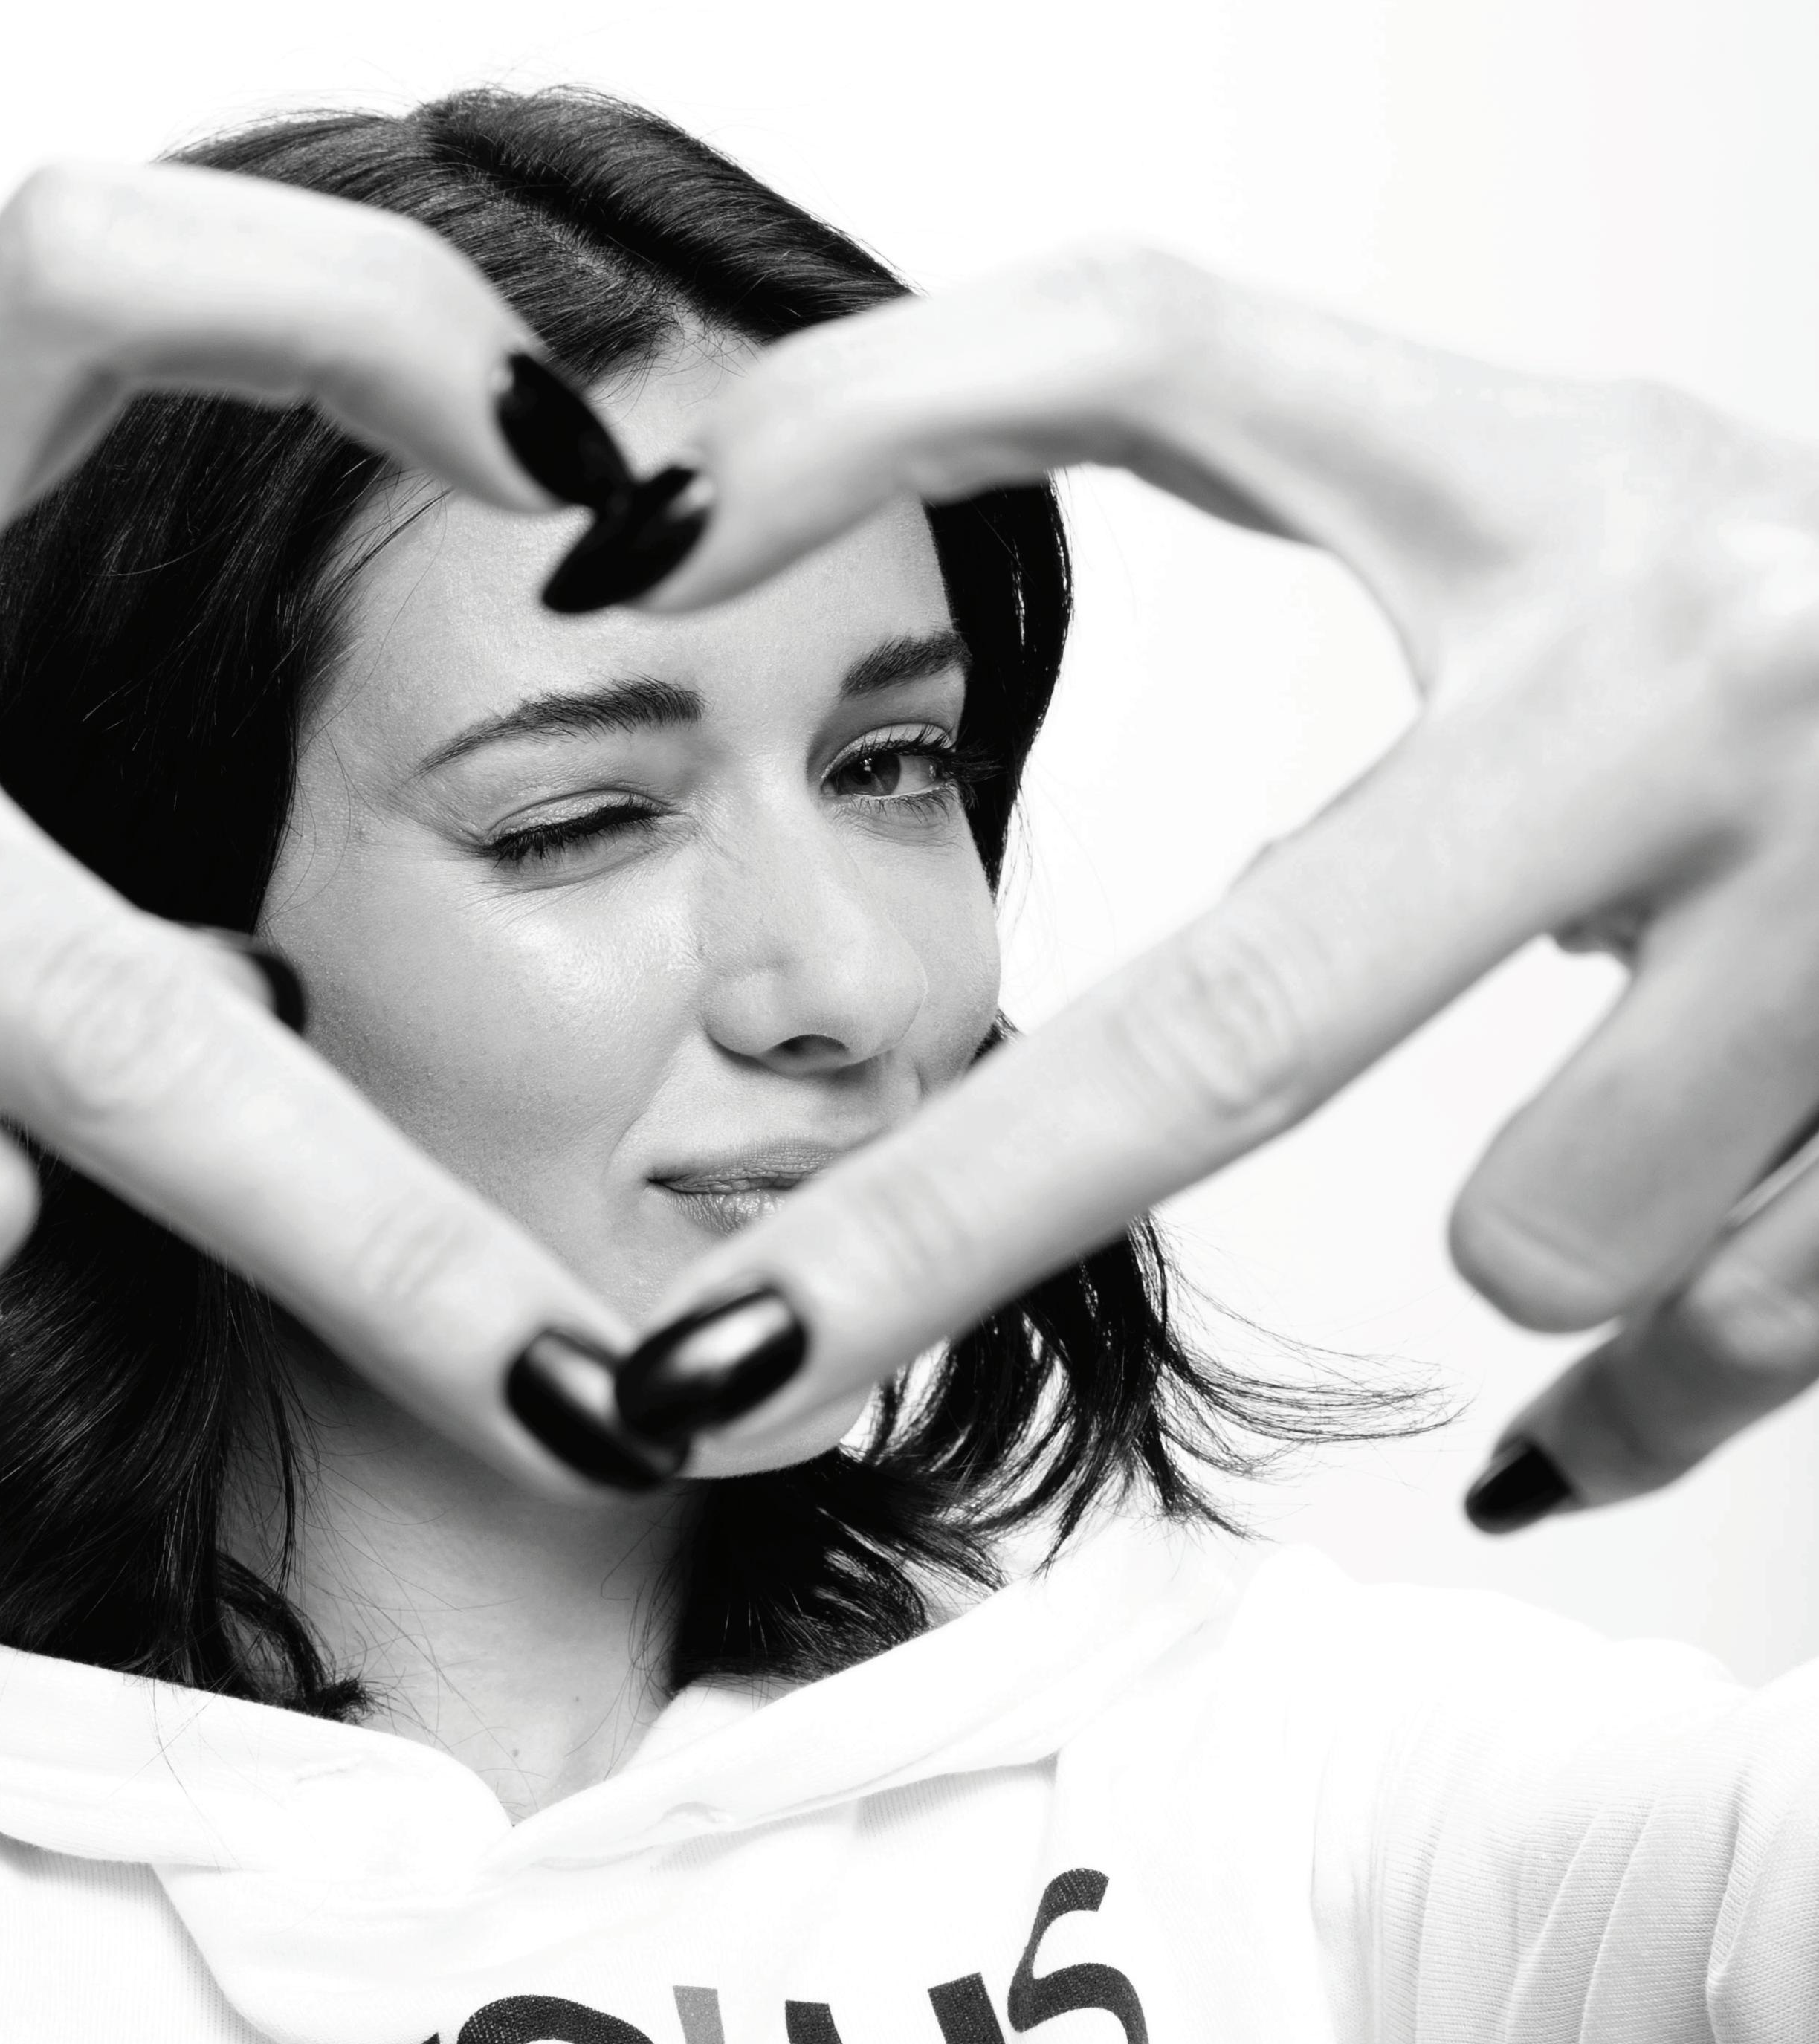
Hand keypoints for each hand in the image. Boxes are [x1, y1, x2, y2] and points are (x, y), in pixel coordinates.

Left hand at [607, 245, 1818, 1522]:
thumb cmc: (1786, 614)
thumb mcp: (1516, 489)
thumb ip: (1206, 448)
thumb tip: (772, 549)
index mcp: (1577, 510)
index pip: (1136, 395)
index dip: (861, 452)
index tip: (618, 600)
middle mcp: (1731, 690)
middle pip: (1230, 1026)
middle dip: (931, 1228)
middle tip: (716, 1373)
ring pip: (1539, 1230)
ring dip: (1573, 1190)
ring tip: (1698, 1051)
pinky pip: (1707, 1352)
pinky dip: (1658, 1369)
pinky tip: (1720, 1240)